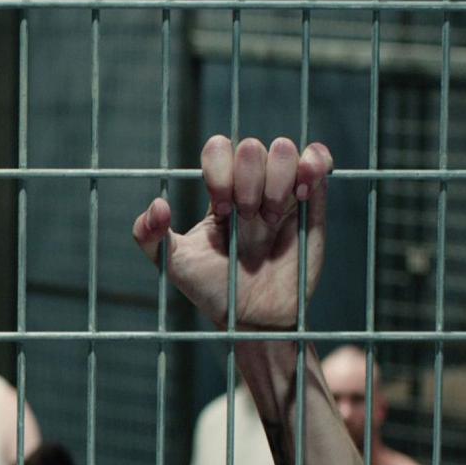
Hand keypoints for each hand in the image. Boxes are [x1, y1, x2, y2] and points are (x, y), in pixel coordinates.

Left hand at [132, 136, 333, 328]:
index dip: (219, 172)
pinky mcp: (313, 202)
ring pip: (284, 149)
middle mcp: (251, 185)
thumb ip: (148, 236)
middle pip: (251, 147)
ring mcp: (283, 191)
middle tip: (248, 217)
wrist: (252, 317)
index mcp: (219, 191)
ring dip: (277, 181)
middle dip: (248, 182)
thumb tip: (158, 204)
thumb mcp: (172, 264)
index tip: (221, 210)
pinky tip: (300, 193)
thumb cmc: (212, 289)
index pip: (219, 149)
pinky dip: (312, 163)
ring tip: (272, 218)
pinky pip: (318, 160)